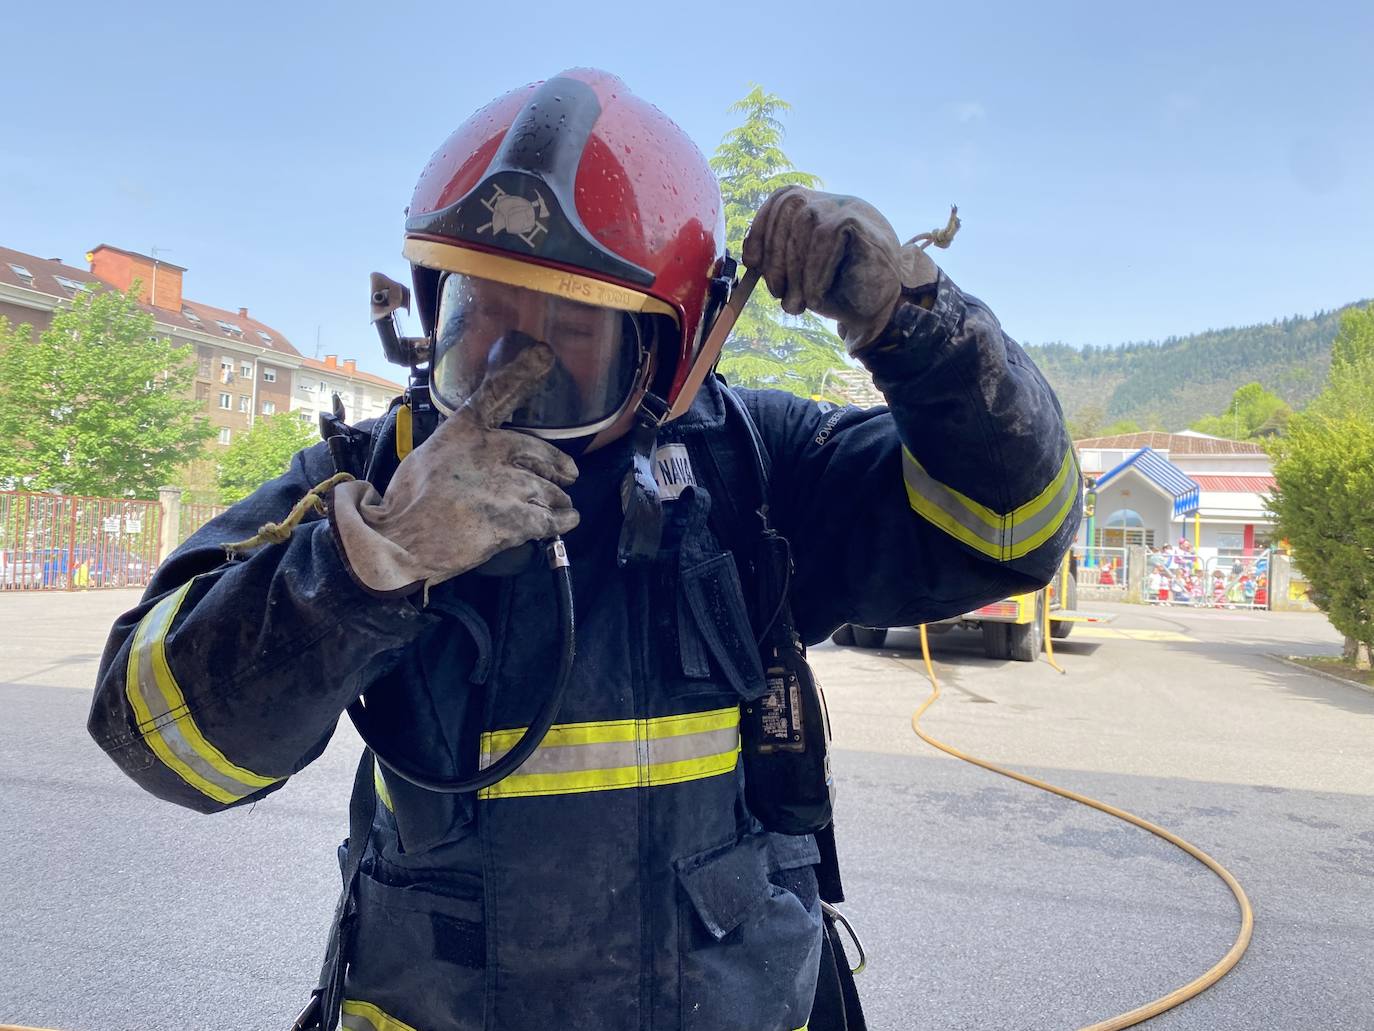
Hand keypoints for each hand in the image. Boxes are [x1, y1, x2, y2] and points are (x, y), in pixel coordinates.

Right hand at [331, 343, 579, 593]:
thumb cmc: (408, 502)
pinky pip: (550, 519)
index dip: (523, 373)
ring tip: (561, 503)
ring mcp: (505, 487)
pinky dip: (561, 519)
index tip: (544, 356)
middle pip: (541, 452)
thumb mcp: (429, 454)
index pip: (498, 393)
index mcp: (464, 431)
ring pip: (549, 489)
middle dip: (558, 465)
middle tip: (568, 474)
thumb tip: (484, 452)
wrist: (399, 541)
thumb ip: (462, 446)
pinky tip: (566, 518)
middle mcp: (490, 452)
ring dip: (557, 497)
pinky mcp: (513, 520)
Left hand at [742, 186, 936, 351]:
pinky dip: (815, 271)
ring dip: (796, 272)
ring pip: (805, 224)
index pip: (780, 200)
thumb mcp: (799, 274)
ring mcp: (847, 207)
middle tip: (780, 295)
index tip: (752, 263)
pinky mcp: (860, 221)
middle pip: (788, 209)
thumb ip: (778, 258)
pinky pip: (826, 236)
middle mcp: (830, 201)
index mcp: (815, 208)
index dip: (761, 229)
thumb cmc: (838, 292)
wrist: (880, 310)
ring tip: (800, 304)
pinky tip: (817, 297)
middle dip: (775, 258)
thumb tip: (749, 258)